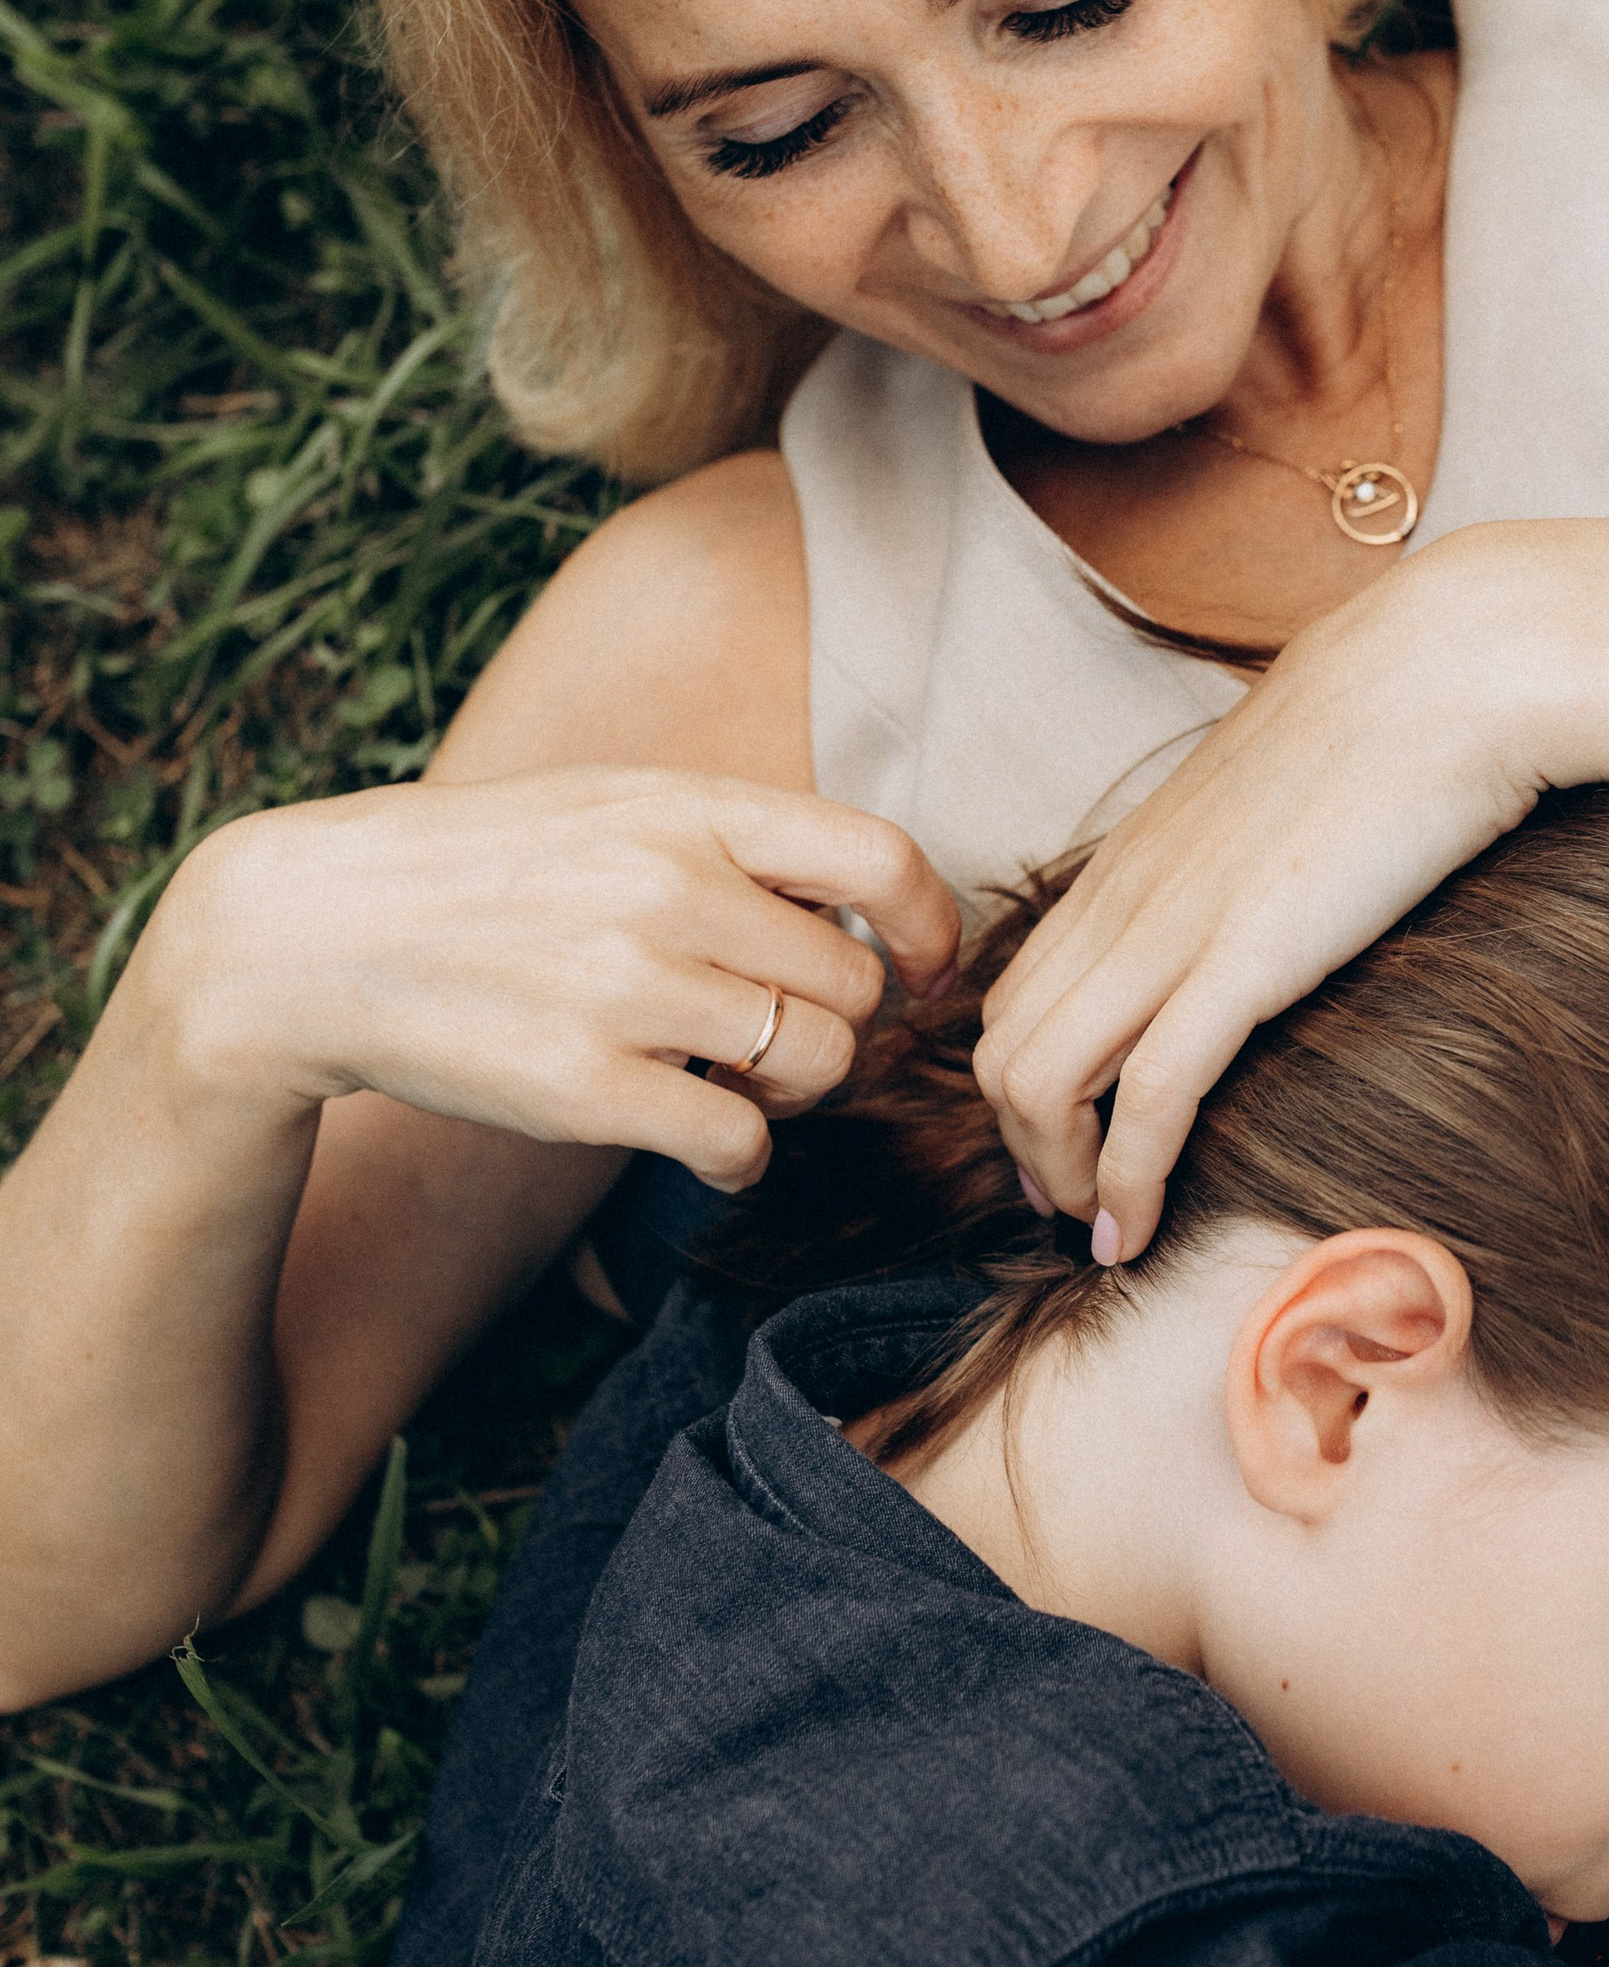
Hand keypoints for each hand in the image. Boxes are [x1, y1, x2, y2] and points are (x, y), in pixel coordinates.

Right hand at [153, 767, 962, 1190]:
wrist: (317, 934)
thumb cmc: (487, 872)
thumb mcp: (613, 806)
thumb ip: (737, 840)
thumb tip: (877, 900)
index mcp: (686, 808)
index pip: (881, 857)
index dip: (933, 925)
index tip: (927, 968)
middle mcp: (669, 889)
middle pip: (855, 984)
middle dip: (840, 1024)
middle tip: (779, 1037)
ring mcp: (627, 989)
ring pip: (815, 1066)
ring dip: (795, 1092)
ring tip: (735, 1082)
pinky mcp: (584, 1087)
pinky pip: (741, 1145)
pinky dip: (742, 1160)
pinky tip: (705, 1145)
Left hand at [973, 537, 1550, 1257]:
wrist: (1454, 668)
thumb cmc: (1394, 724)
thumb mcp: (1280, 795)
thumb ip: (1239, 855)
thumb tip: (1263, 890)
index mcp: (1132, 859)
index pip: (1015, 992)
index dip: (1022, 1089)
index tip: (1073, 1148)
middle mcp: (1126, 896)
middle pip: (1001, 1050)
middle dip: (1023, 1149)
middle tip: (1079, 1207)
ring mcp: (1174, 927)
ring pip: (1038, 1081)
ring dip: (1060, 1176)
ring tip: (1105, 1228)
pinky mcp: (1243, 960)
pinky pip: (1147, 1096)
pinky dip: (1127, 1180)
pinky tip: (1141, 1225)